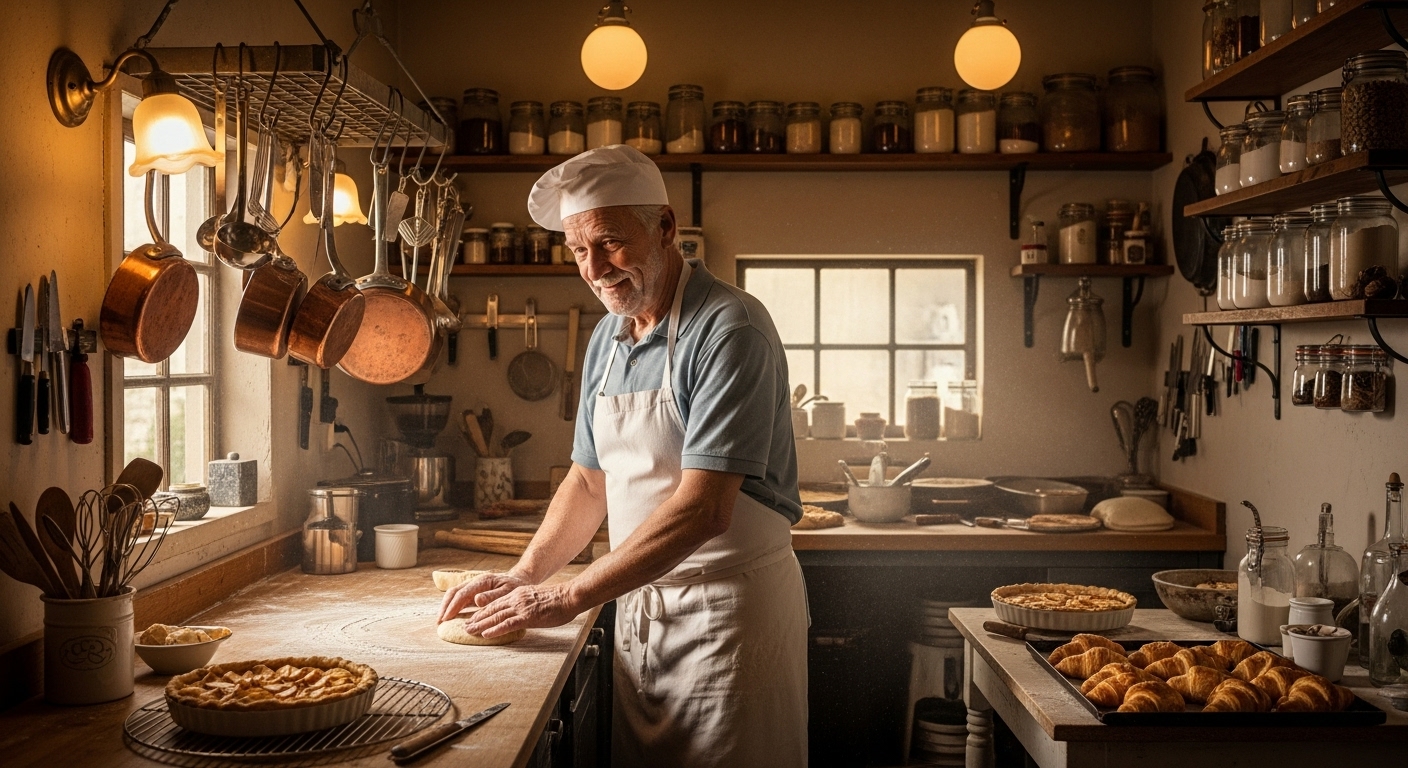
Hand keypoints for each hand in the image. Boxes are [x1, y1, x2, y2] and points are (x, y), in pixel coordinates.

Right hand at [438, 571, 530, 623]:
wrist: (520, 580)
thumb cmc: (515, 587)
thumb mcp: (508, 591)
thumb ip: (493, 596)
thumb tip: (477, 600)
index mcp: (483, 581)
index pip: (463, 593)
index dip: (453, 606)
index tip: (446, 618)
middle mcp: (475, 582)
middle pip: (454, 592)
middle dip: (445, 606)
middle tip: (439, 621)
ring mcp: (473, 587)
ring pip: (454, 594)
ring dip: (446, 607)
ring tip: (441, 621)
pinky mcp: (474, 593)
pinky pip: (460, 599)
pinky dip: (453, 607)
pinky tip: (450, 617)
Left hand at [464, 583, 579, 638]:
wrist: (569, 595)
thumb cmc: (558, 599)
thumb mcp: (537, 598)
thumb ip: (525, 604)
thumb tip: (520, 612)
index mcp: (518, 594)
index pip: (495, 603)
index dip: (482, 611)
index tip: (472, 618)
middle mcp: (516, 599)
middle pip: (492, 609)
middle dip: (476, 618)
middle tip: (464, 626)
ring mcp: (521, 607)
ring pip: (496, 616)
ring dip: (480, 624)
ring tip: (469, 631)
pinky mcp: (528, 616)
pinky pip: (508, 624)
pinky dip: (495, 629)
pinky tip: (486, 634)